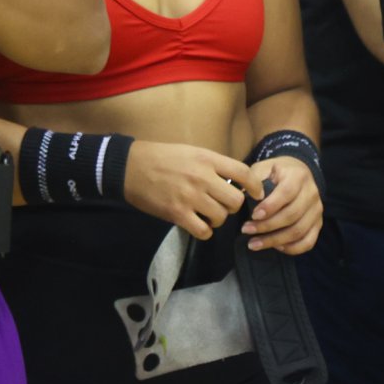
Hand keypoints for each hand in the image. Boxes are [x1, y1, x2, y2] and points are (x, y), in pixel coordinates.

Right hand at [123, 141, 259, 239]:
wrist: (128, 167)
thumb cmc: (159, 157)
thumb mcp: (189, 152)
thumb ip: (211, 165)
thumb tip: (232, 181)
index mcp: (206, 159)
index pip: (243, 173)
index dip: (255, 187)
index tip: (256, 194)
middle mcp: (202, 177)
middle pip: (235, 201)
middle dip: (231, 206)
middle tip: (220, 205)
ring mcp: (190, 197)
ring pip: (221, 218)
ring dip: (217, 220)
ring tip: (206, 215)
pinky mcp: (177, 213)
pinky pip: (204, 231)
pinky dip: (204, 231)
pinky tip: (196, 224)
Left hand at [240, 155, 322, 253]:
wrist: (298, 173)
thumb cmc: (276, 172)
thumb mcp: (263, 168)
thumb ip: (254, 180)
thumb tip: (246, 197)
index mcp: (298, 176)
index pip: (286, 193)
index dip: (270, 206)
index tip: (253, 215)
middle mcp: (312, 193)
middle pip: (292, 215)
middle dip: (267, 226)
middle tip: (246, 230)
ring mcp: (317, 210)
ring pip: (299, 231)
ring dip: (275, 240)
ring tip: (254, 243)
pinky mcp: (318, 224)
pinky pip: (308, 242)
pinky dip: (292, 248)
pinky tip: (275, 247)